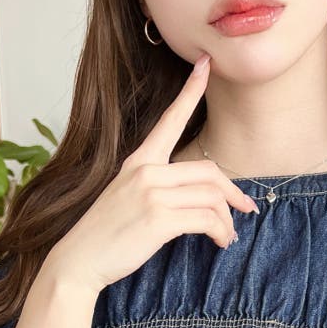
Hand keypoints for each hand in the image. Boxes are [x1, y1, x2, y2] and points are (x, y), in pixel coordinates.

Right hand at [47, 52, 257, 294]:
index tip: (206, 66)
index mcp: (138, 162)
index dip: (190, 92)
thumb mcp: (127, 199)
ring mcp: (152, 194)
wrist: (80, 260)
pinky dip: (221, 232)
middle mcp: (146, 172)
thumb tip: (194, 201)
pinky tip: (220, 242)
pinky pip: (206, 220)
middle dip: (234, 193)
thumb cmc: (105, 235)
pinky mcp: (159, 219)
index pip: (169, 121)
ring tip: (228, 236)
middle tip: (246, 210)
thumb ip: (157, 189)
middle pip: (209, 172)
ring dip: (228, 220)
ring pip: (212, 198)